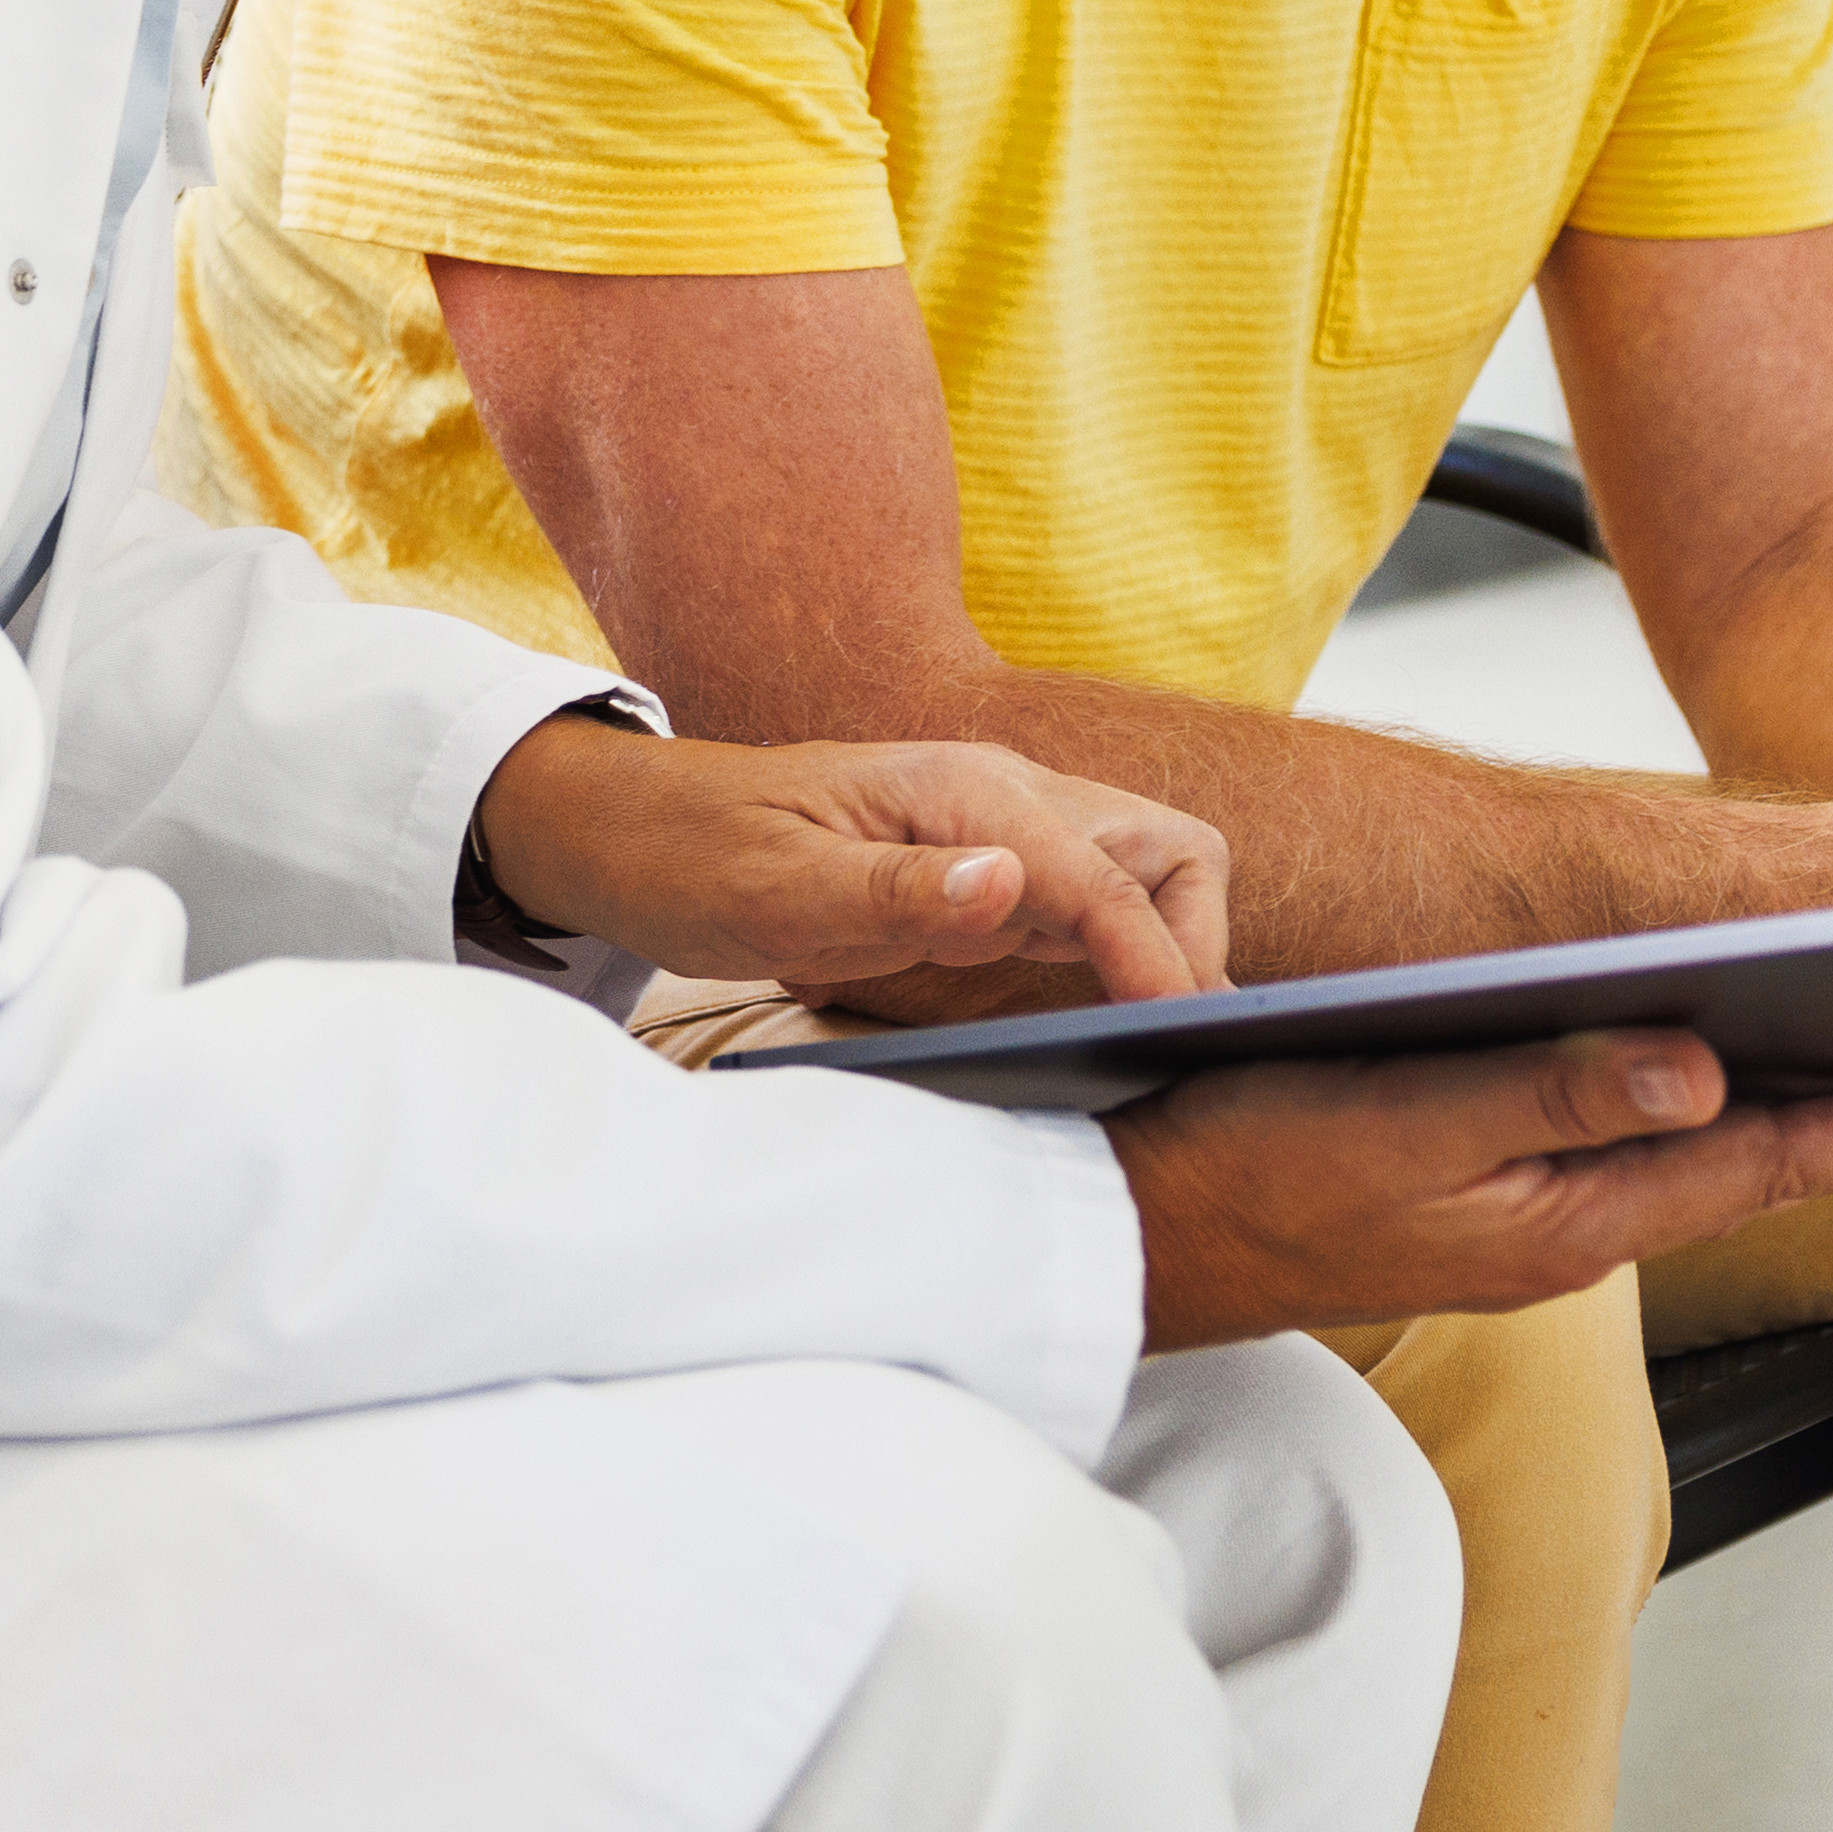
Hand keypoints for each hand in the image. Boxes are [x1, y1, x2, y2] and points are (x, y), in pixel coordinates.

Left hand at [471, 720, 1230, 999]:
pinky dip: (1123, 958)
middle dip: (1192, 938)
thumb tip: (1011, 885)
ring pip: (1143, 875)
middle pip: (1163, 850)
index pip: (1098, 872)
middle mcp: (1002, 798)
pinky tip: (1117, 1022)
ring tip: (1173, 1043)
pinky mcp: (987, 876)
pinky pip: (1089, 908)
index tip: (1188, 1030)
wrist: (640, 830)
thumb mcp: (775, 889)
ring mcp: (1001, 834)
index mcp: (960, 788)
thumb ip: (896, 892)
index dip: (1153, 955)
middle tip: (1180, 1039)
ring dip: (1169, 947)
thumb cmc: (698, 855)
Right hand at [1107, 1036, 1832, 1350]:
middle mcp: (1562, 1234)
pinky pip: (1621, 1156)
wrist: (1141, 1237)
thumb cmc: (1258, 1165)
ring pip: (1687, 1164)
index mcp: (1565, 1221)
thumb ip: (1561, 1095)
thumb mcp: (1414, 1118)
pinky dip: (1690, 1113)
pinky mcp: (1478, 1205)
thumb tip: (1709, 1076)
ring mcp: (1520, 1226)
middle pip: (1742, 1169)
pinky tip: (1705, 1072)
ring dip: (1781, 1114)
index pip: (1756, 1164)